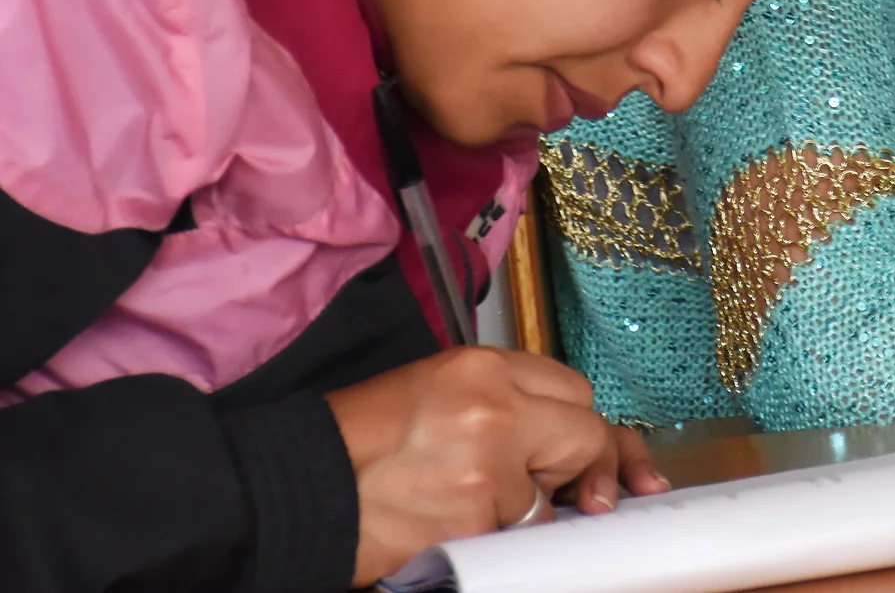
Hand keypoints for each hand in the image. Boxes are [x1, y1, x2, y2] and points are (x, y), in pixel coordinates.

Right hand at [327, 347, 666, 585]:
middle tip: (560, 491)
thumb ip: (503, 403)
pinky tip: (455, 528)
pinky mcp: (474, 521)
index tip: (588, 456)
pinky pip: (516, 536)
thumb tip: (561, 441)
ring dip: (523, 511)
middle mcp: (495, 408)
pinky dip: (495, 541)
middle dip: (579, 468)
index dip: (580, 427)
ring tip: (461, 504)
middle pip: (585, 435)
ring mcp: (489, 467)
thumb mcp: (436, 391)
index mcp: (483, 367)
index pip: (575, 390)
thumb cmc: (355, 442)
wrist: (292, 489)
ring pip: (549, 497)